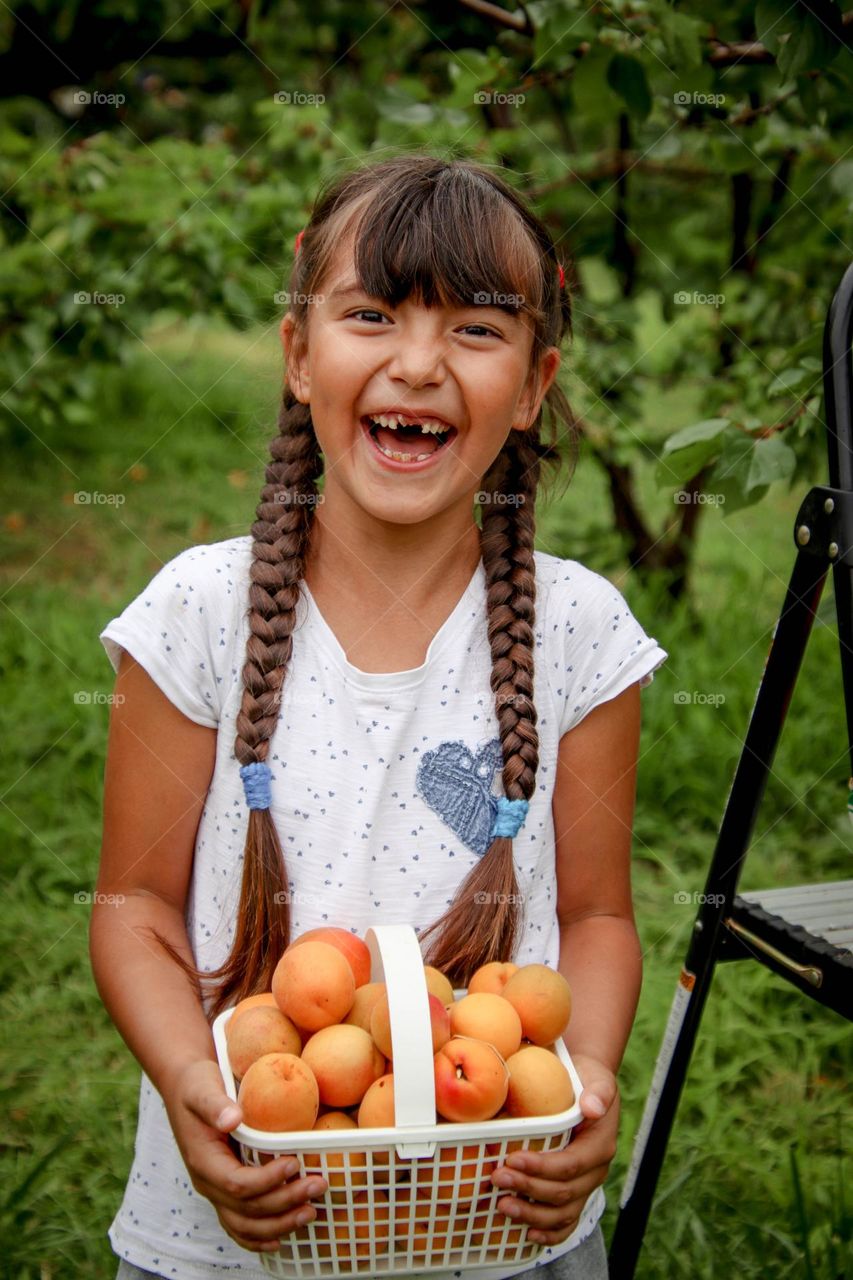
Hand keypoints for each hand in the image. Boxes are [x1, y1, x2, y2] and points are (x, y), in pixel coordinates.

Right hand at [162, 1059, 327, 1254]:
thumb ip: (215, 1105)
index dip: (268, 1180)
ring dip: (278, 1224)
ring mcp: (214, 1190)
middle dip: (284, 1202)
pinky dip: (259, 1236)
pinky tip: (281, 1239)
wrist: (183, 1088)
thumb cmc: (196, 1085)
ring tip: (310, 1212)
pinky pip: (238, 1224)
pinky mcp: (223, 1190)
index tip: (295, 1163)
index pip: (237, 1184)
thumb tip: (233, 1118)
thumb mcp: (202, 1088)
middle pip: (246, 1209)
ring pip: (244, 1225)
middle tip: (318, 1186)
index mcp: (203, 1161)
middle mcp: (207, 1183)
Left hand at [489, 1054, 618, 1245]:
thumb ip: (598, 1093)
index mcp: (600, 1146)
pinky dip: (550, 1234)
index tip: (512, 1159)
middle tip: (497, 1178)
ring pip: (563, 1213)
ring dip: (532, 1214)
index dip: (541, 1168)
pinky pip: (567, 1222)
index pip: (571, 1165)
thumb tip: (592, 1108)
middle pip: (563, 1192)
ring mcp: (586, 1186)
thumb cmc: (586, 1080)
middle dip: (528, 1189)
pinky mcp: (577, 1193)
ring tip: (502, 1205)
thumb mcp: (596, 1079)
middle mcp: (595, 1171)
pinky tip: (528, 1235)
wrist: (588, 1087)